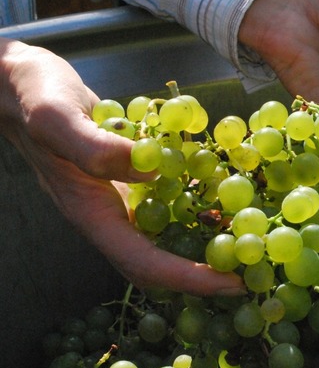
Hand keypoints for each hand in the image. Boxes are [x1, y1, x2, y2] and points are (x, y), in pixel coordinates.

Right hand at [0, 38, 244, 296]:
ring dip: (201, 241)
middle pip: (157, 261)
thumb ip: (97, 148)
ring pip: (164, 233)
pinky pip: (165, 198)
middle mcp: (108, 213)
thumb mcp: (56, 117)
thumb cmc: (34, 97)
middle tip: (246, 274)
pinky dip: (194, 200)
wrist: (22, 84)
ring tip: (245, 238)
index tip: (228, 283)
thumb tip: (153, 171)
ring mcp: (119, 197)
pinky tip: (222, 190)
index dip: (186, 278)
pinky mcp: (128, 177)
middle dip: (200, 274)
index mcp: (90, 212)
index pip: (142, 262)